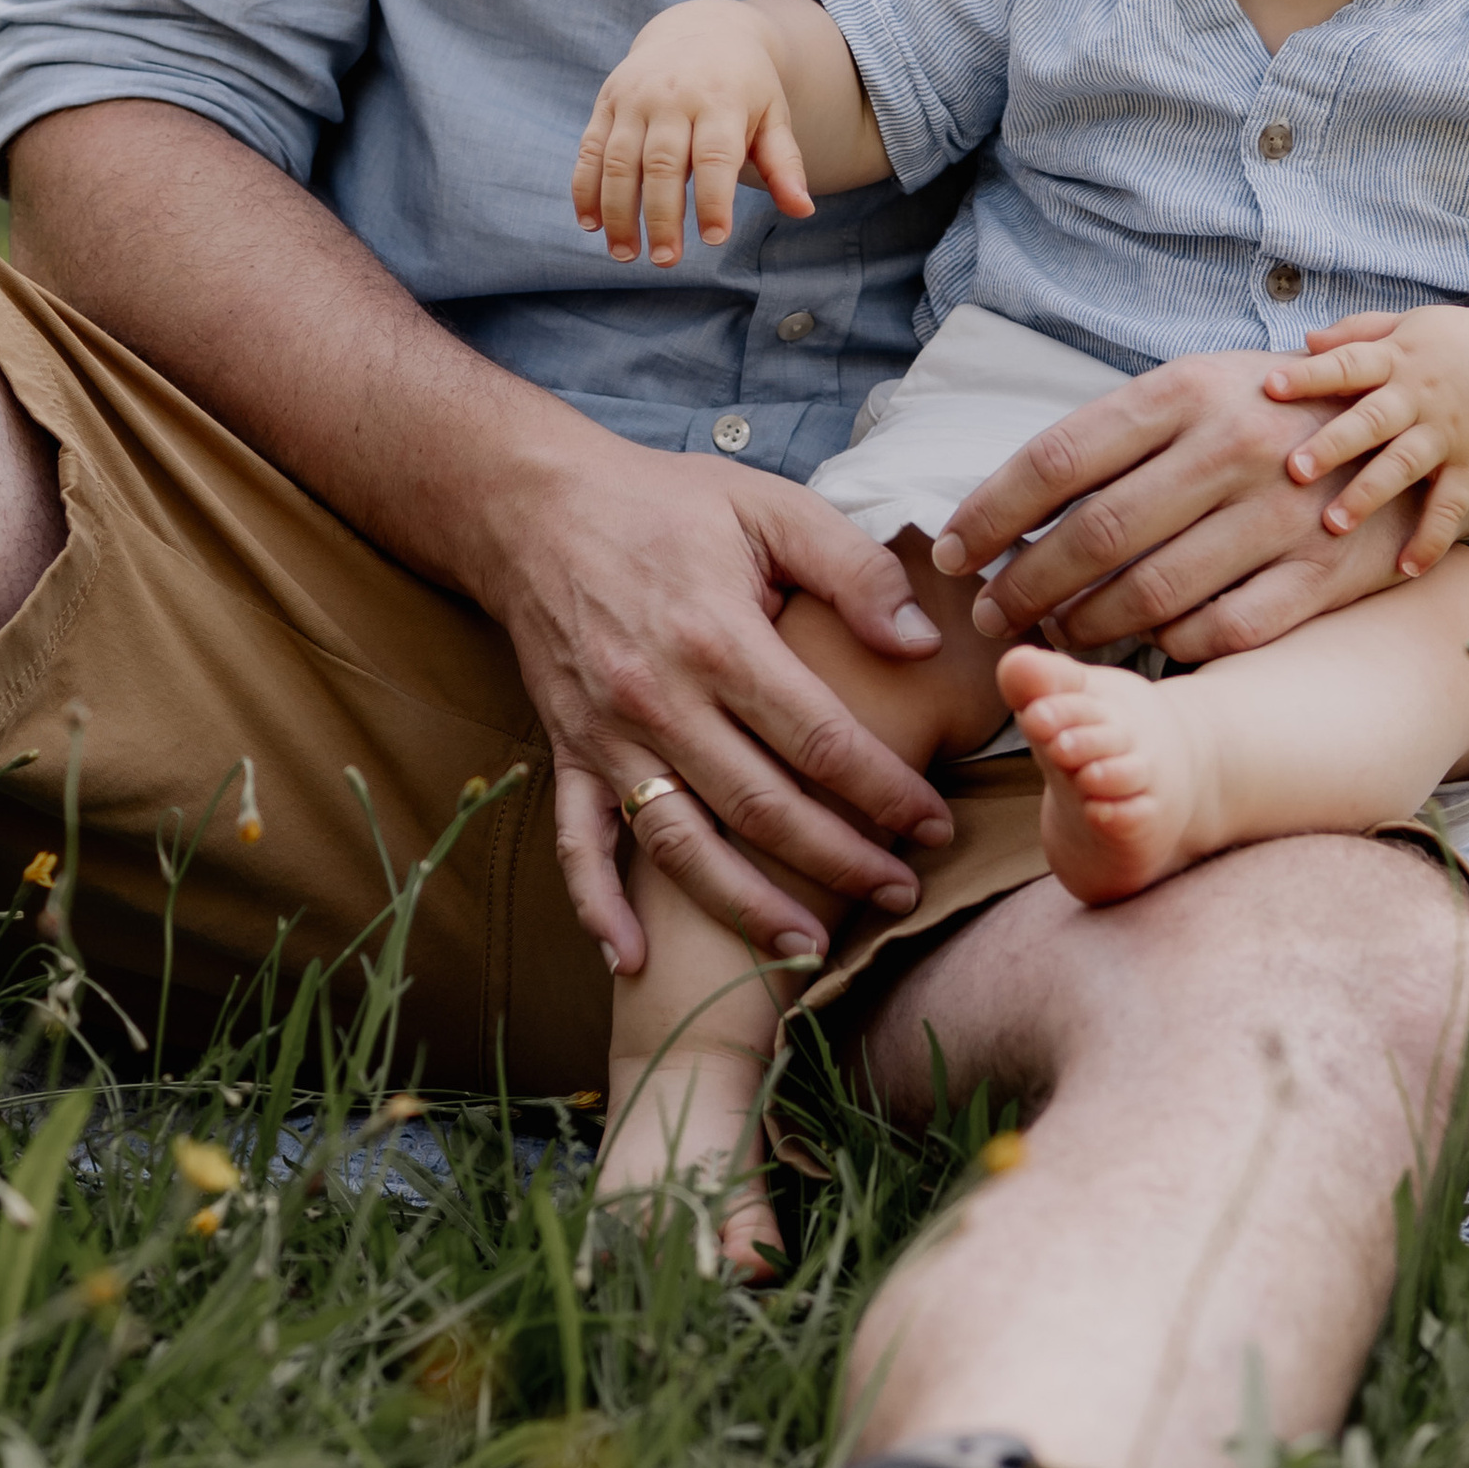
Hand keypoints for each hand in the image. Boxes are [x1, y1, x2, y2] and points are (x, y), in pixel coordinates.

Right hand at [491, 448, 954, 974]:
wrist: (535, 505)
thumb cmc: (665, 504)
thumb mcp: (769, 506)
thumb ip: (853, 568)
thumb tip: (920, 642)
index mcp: (719, 637)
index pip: (821, 741)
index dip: (885, 792)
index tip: (934, 824)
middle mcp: (660, 699)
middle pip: (762, 808)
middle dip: (841, 863)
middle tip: (902, 893)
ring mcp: (607, 735)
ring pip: (681, 844)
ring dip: (745, 908)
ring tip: (808, 950)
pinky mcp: (568, 751)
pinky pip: (577, 844)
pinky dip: (597, 907)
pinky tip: (629, 963)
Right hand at [573, 2, 814, 266]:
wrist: (699, 27)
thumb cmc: (743, 85)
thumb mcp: (772, 115)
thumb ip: (784, 163)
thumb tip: (802, 209)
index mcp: (721, 100)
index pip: (715, 156)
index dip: (713, 199)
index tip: (714, 238)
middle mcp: (673, 96)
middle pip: (663, 164)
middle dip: (661, 217)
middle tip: (667, 260)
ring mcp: (635, 98)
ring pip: (620, 160)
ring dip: (618, 212)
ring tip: (625, 254)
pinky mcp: (607, 102)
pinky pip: (590, 149)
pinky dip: (586, 188)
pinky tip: (591, 224)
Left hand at [931, 345, 1420, 653]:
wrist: (1401, 429)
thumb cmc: (1265, 411)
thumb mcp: (1195, 390)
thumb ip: (1115, 437)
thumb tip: (1009, 502)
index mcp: (1184, 389)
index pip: (1056, 459)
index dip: (990, 514)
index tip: (949, 554)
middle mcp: (1231, 444)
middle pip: (1094, 535)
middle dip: (1024, 586)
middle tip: (991, 616)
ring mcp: (1280, 511)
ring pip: (1151, 594)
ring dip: (1086, 625)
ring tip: (1053, 634)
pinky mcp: (1320, 572)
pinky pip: (1221, 631)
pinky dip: (1169, 647)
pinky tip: (1142, 645)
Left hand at [1265, 307, 1468, 575]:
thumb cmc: (1457, 344)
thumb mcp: (1408, 325)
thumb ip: (1357, 333)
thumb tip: (1305, 342)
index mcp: (1397, 358)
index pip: (1348, 364)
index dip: (1310, 375)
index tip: (1270, 388)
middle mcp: (1420, 396)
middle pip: (1373, 420)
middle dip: (1335, 443)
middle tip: (1295, 469)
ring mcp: (1447, 434)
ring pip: (1405, 465)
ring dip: (1370, 494)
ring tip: (1334, 523)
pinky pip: (1451, 506)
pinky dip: (1432, 537)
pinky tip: (1406, 567)